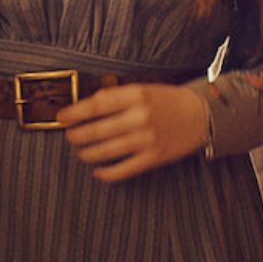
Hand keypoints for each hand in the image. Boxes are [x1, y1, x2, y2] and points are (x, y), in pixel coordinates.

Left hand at [57, 83, 208, 182]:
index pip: (97, 105)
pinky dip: (107, 173)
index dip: (75, 113)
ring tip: (81, 152)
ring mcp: (147, 139)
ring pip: (107, 151)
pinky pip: (124, 169)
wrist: (200, 115)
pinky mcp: (154, 158)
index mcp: (136, 95)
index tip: (62, 118)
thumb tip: (87, 104)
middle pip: (98, 130)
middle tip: (69, 137)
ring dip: (88, 153)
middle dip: (78, 135)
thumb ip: (117, 96)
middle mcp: (140, 117)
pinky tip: (97, 171)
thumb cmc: (168, 100)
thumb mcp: (143, 89)